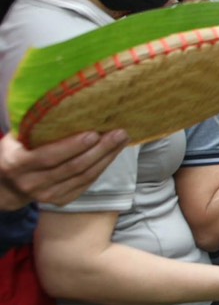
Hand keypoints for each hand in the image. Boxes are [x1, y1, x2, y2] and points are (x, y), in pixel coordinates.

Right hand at [0, 130, 128, 209]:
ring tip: (122, 140)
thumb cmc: (15, 152)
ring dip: (107, 158)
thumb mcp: (14, 138)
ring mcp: (47, 195)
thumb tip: (61, 104)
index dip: (73, 146)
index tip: (94, 133)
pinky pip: (86, 183)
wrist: (7, 186)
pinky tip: (113, 153)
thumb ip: (32, 127)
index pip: (50, 156)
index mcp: (18, 164)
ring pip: (84, 176)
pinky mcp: (61, 200)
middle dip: (100, 150)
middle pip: (73, 167)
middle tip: (119, 133)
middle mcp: (32, 183)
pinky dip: (102, 167)